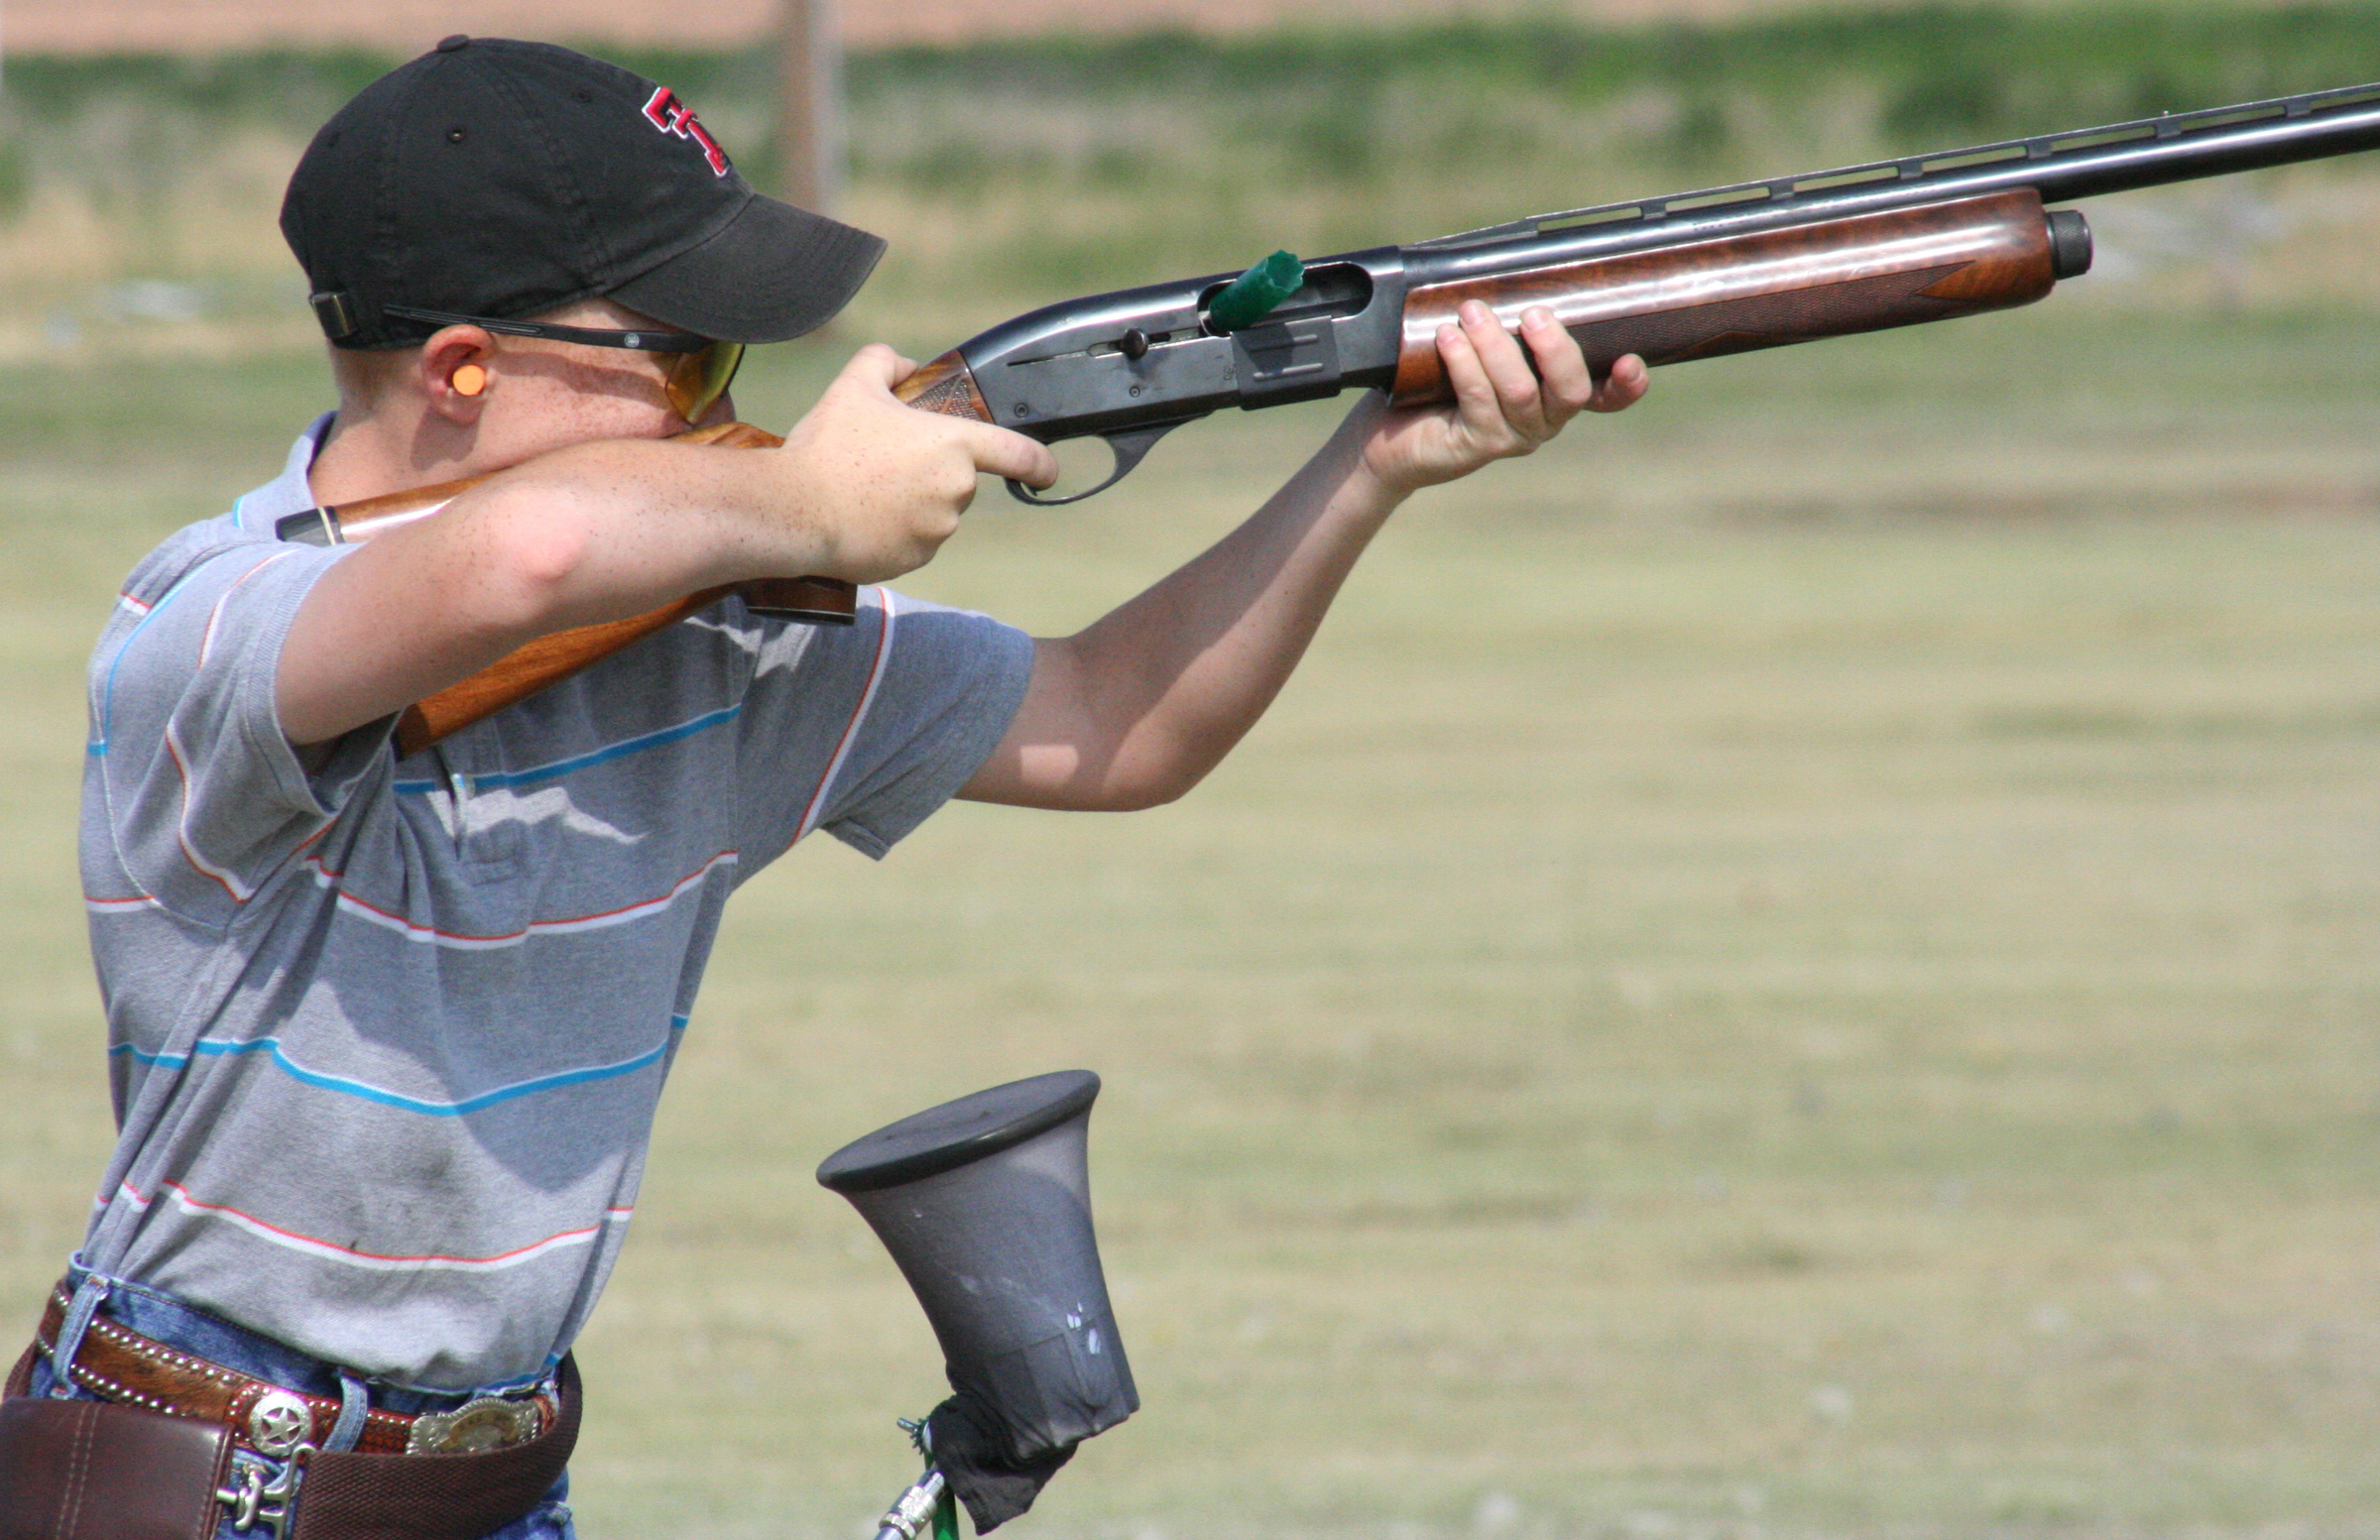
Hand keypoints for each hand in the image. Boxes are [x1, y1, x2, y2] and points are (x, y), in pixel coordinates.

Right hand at [773, 344, 1058, 583]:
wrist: (794, 510)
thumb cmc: (828, 447)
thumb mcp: (854, 385)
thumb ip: (886, 361)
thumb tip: (905, 364)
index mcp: (954, 447)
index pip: (1017, 453)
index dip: (1039, 462)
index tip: (1046, 471)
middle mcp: (956, 492)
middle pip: (957, 480)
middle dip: (928, 471)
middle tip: (881, 462)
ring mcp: (937, 531)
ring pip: (934, 512)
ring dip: (910, 502)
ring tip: (862, 490)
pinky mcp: (914, 559)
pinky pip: (912, 541)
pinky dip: (893, 531)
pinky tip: (860, 517)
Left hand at [1358, 301, 1645, 497]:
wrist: (1391, 430)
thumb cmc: (1440, 377)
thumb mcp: (1482, 341)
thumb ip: (1505, 315)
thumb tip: (1508, 263)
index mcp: (1555, 393)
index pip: (1607, 395)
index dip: (1627, 384)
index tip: (1629, 361)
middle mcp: (1543, 419)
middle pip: (1570, 390)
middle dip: (1553, 347)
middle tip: (1530, 313)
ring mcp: (1513, 436)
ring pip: (1520, 391)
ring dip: (1495, 345)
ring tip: (1471, 312)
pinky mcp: (1477, 445)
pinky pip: (1478, 400)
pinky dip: (1464, 363)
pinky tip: (1448, 338)